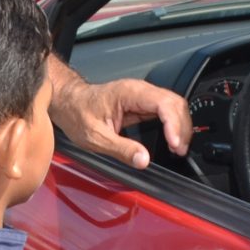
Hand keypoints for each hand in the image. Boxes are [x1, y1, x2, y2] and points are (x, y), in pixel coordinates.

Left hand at [51, 74, 189, 169]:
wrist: (68, 102)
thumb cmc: (77, 113)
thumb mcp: (95, 137)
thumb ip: (121, 149)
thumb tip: (143, 160)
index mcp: (129, 93)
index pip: (164, 104)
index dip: (174, 124)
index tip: (175, 144)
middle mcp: (139, 90)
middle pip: (174, 103)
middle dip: (182, 127)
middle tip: (179, 150)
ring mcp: (142, 96)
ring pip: (173, 106)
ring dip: (180, 127)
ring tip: (178, 148)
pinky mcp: (142, 104)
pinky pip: (166, 111)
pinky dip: (173, 125)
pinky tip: (172, 140)